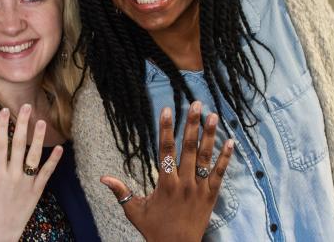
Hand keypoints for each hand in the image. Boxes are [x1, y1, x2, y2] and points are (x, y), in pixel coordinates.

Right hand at [0, 104, 62, 241]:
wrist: (1, 233)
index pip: (0, 145)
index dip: (2, 126)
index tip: (4, 111)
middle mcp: (13, 176)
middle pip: (18, 146)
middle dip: (22, 125)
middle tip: (26, 106)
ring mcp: (26, 183)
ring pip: (34, 157)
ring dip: (38, 139)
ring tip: (42, 122)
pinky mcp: (37, 191)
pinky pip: (47, 174)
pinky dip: (53, 161)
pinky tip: (59, 148)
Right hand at [101, 102, 233, 241]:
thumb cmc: (155, 230)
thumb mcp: (135, 211)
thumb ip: (121, 191)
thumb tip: (103, 177)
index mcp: (165, 184)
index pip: (166, 150)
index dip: (166, 129)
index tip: (167, 110)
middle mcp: (184, 183)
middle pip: (188, 148)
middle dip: (192, 124)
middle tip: (197, 104)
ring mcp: (199, 188)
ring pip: (205, 157)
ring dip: (210, 135)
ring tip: (214, 115)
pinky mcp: (211, 195)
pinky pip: (219, 173)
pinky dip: (225, 158)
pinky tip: (230, 141)